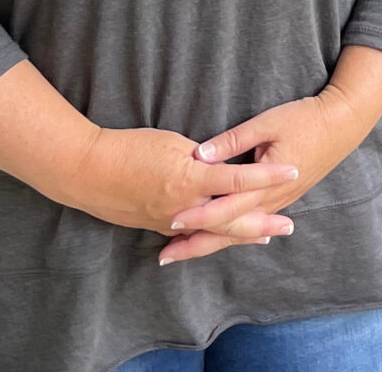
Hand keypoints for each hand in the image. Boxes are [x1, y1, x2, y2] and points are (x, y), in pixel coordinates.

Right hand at [64, 125, 299, 260]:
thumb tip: (219, 164)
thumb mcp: (172, 143)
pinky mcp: (157, 225)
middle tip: (288, 227)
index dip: (269, 176)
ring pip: (212, 232)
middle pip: (232, 219)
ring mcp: (170, 220)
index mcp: (191, 180)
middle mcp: (185, 207)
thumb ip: (201, 158)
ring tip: (264, 237)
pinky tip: (221, 238)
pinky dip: (209, 236)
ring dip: (239, 234)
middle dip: (262, 224)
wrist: (87, 172)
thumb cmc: (130, 148)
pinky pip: (190, 234)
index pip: (240, 179)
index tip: (294, 171)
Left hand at [167, 58, 381, 263]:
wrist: (343, 122)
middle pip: (229, 231)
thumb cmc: (304, 118)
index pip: (224, 209)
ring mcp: (280, 202)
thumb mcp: (266, 122)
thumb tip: (200, 155)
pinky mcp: (284, 198)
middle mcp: (272, 200)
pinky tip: (221, 238)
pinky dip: (233, 235)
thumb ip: (233, 141)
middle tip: (165, 257)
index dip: (196, 217)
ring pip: (241, 232)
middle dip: (196, 244)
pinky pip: (253, 224)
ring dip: (212, 243)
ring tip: (184, 251)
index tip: (170, 222)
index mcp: (265, 184)